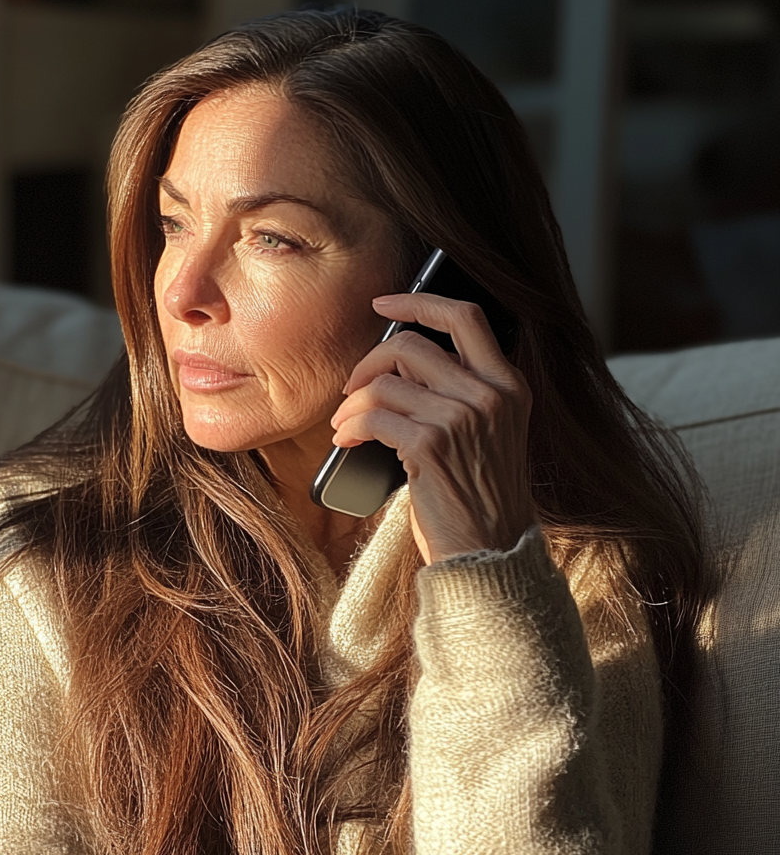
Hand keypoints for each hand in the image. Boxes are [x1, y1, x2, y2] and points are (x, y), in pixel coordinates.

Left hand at [329, 293, 534, 563]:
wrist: (489, 553)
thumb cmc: (478, 496)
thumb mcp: (487, 434)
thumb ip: (461, 392)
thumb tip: (399, 358)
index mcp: (509, 386)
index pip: (466, 317)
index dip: (420, 301)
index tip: (384, 304)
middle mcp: (491, 395)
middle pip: (412, 346)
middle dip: (369, 363)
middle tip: (353, 388)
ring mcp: (463, 419)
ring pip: (384, 382)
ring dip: (352, 403)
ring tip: (345, 424)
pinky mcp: (431, 446)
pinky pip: (373, 415)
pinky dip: (350, 426)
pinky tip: (346, 441)